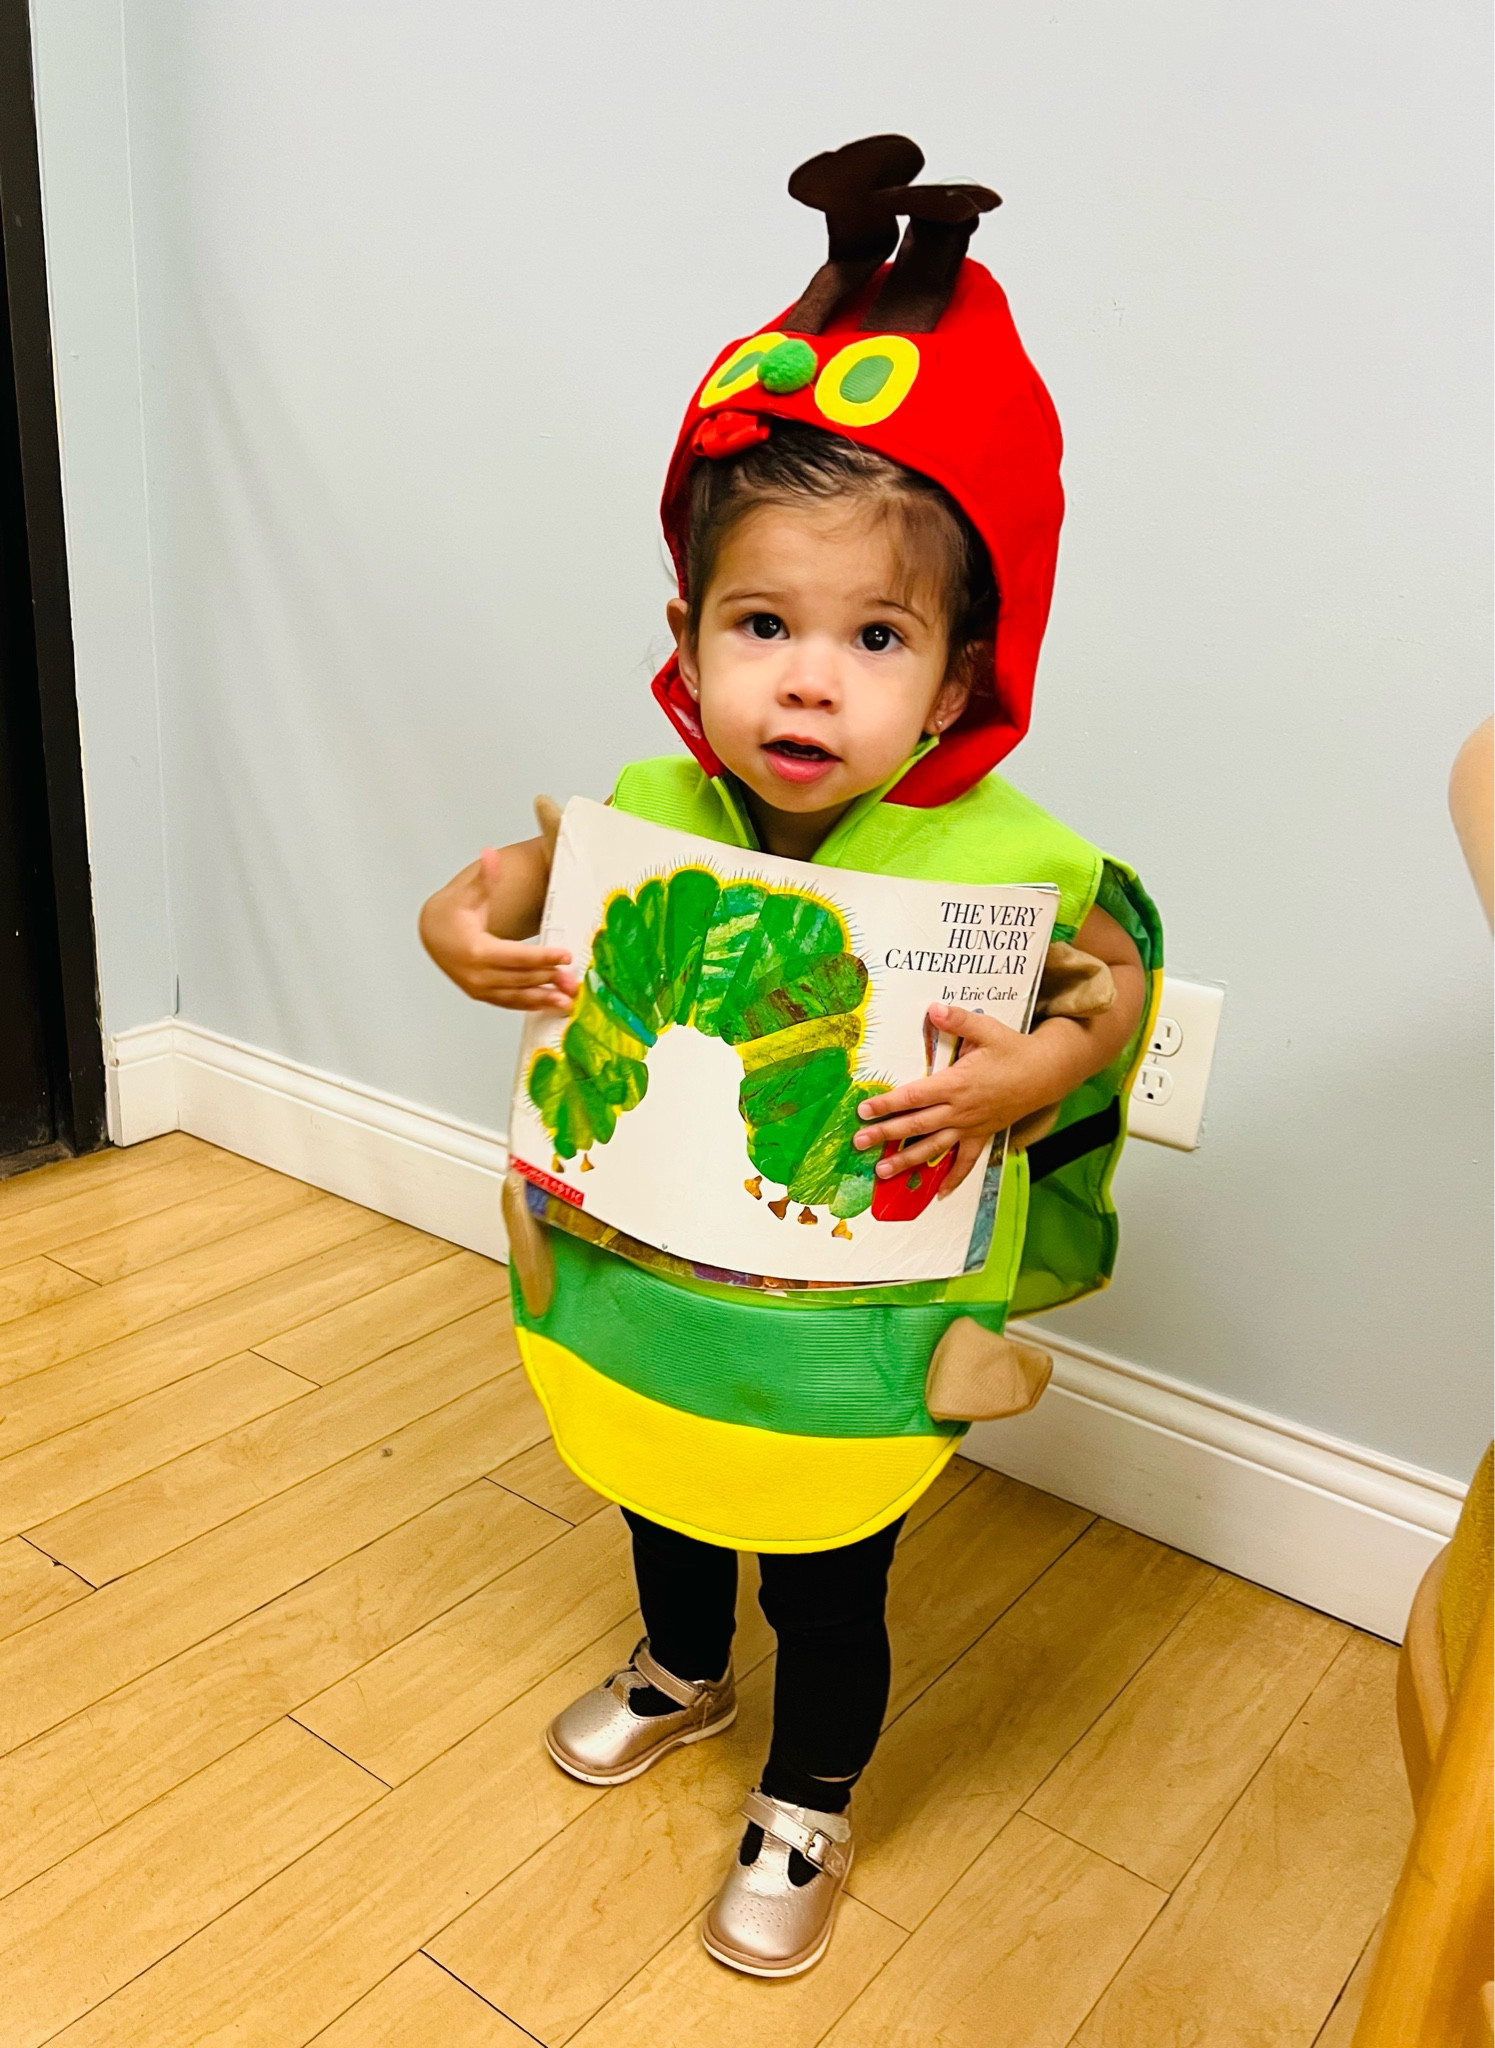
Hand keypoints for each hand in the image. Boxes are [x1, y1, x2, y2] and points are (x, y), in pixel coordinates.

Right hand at [418, 845, 576, 1011]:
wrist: (433, 934)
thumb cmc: (453, 913)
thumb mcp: (468, 894)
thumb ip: (484, 878)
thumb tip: (490, 854)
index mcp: (475, 950)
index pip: (515, 955)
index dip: (542, 956)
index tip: (565, 955)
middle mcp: (477, 974)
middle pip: (519, 978)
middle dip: (548, 979)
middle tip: (574, 981)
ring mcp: (479, 988)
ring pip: (516, 996)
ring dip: (543, 999)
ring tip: (567, 1002)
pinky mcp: (482, 995)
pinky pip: (510, 1002)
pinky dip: (531, 1004)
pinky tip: (551, 1004)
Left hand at [853, 1003, 1066, 1194]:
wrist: (1046, 1073)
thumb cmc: (1012, 1049)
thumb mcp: (986, 1029)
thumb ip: (958, 1020)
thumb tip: (933, 1008)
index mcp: (956, 1084)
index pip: (914, 1096)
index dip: (888, 1104)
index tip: (864, 1111)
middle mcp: (960, 1110)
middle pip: (916, 1125)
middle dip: (885, 1134)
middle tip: (859, 1142)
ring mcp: (971, 1126)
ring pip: (934, 1147)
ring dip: (907, 1161)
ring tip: (882, 1171)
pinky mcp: (982, 1135)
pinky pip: (966, 1161)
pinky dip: (953, 1179)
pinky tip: (938, 1194)